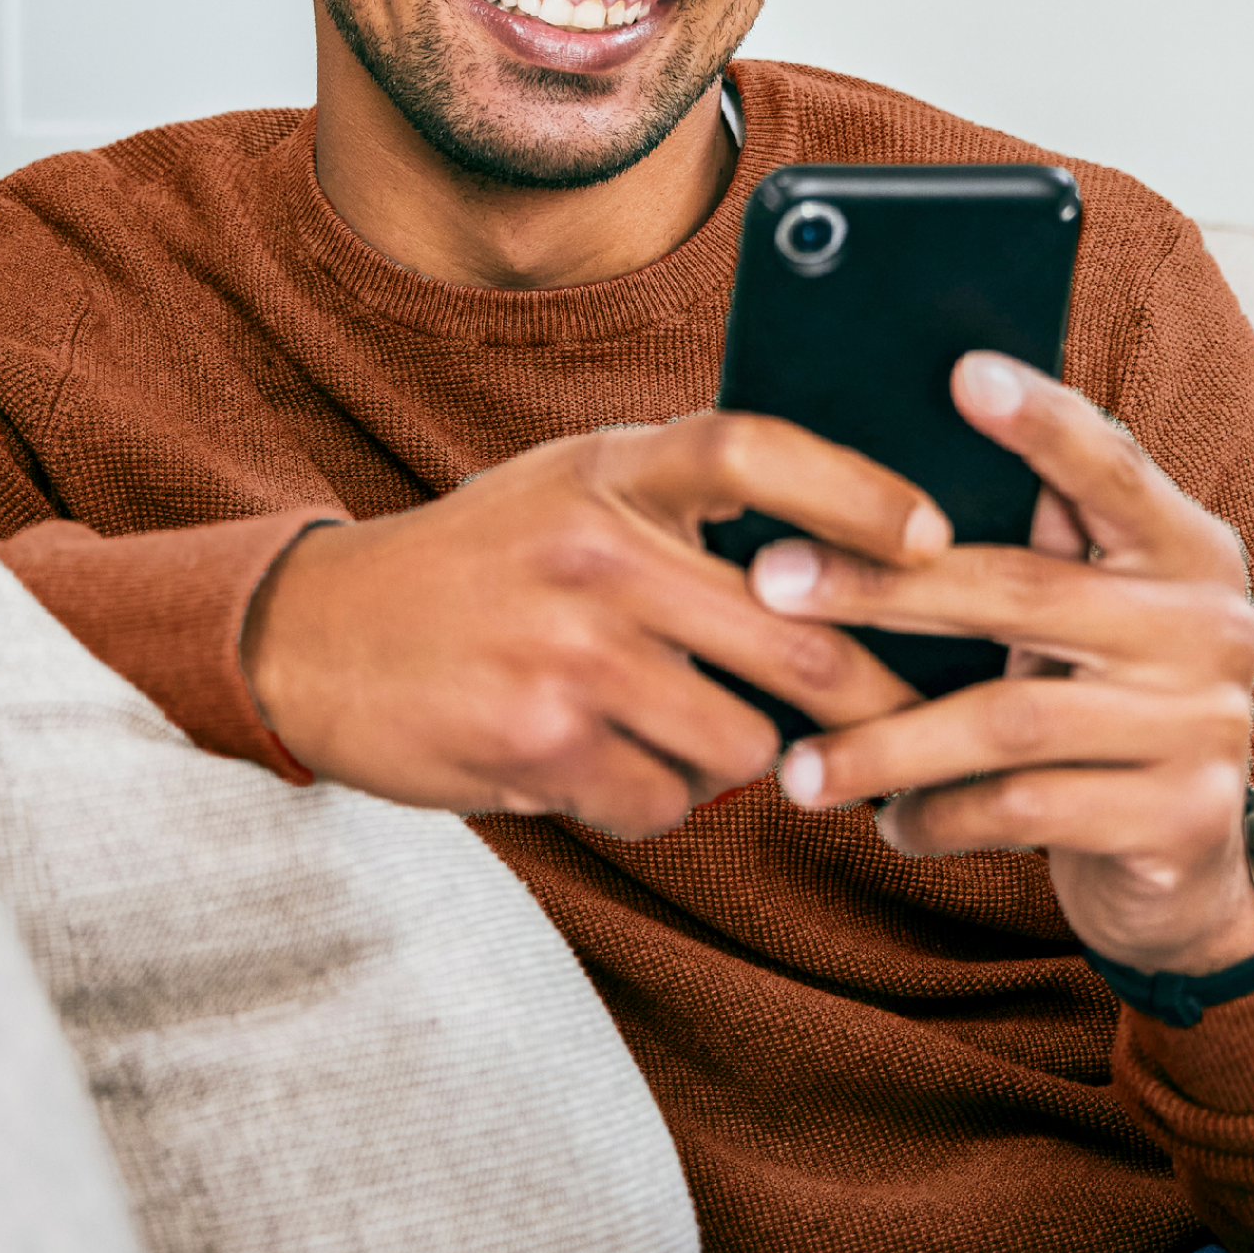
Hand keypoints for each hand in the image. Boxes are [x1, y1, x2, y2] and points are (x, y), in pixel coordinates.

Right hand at [240, 416, 940, 836]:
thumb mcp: (573, 485)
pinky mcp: (538, 743)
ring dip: (734, 757)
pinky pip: (663, 801)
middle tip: (916, 723)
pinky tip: (601, 766)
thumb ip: (685, 501)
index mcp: (611, 468)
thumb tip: (853, 551)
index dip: (858, 493)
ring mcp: (568, 651)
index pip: (754, 451)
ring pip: (740, 740)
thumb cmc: (483, 561)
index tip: (936, 538)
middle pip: (793, 632)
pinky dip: (653, 799)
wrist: (318, 636)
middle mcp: (594, 550)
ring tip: (675, 731)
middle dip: (874, 696)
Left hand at [752, 352, 1253, 977]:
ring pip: (1011, 719)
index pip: (1112, 465)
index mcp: (1187, 546)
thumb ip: (1031, 546)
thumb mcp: (1081, 618)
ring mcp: (1207, 723)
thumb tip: (867, 469)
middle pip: (1025, 591)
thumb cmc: (1092, 703)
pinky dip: (941, 815)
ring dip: (888, 742)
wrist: (1184, 861)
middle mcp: (1213, 622)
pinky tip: (887, 820)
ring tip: (796, 767)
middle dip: (882, 586)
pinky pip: (1028, 810)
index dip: (1042, 421)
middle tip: (772, 582)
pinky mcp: (1186, 819)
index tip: (962, 372)